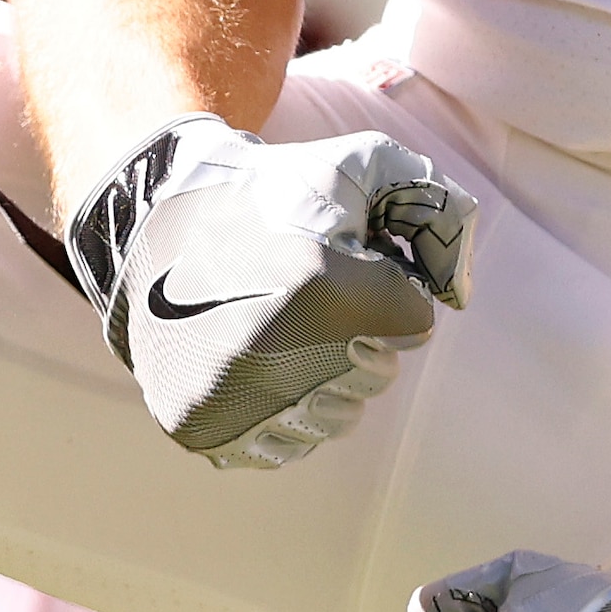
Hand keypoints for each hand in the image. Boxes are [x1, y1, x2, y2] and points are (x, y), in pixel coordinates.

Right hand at [61, 115, 470, 468]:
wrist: (151, 215)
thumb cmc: (269, 190)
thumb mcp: (357, 165)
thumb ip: (435, 209)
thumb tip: (460, 294)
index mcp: (325, 290)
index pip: (415, 324)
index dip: (387, 288)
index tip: (346, 264)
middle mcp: (278, 356)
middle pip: (378, 376)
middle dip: (359, 333)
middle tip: (306, 291)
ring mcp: (235, 400)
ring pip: (336, 419)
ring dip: (322, 378)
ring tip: (277, 324)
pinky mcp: (202, 428)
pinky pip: (282, 446)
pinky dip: (277, 412)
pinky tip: (251, 363)